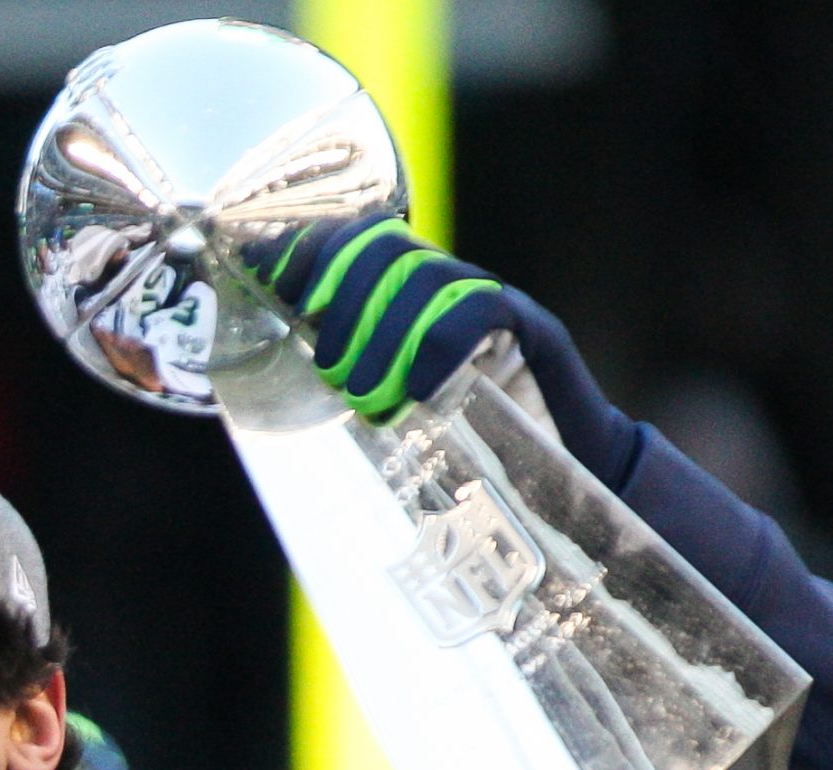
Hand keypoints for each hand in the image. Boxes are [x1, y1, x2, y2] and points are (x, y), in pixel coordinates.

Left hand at [245, 214, 636, 482]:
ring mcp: (491, 300)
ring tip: (365, 397)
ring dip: (382, 338)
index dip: (309, 252)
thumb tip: (273, 365)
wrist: (563, 465)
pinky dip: (436, 349)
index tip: (269, 283)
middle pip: (385, 251)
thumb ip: (348, 373)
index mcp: (410, 294)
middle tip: (329, 370)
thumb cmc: (465, 438)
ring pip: (425, 282)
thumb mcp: (394, 402)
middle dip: (342, 302)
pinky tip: (418, 391)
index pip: (357, 240)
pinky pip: (477, 312)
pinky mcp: (532, 329)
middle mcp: (449, 283)